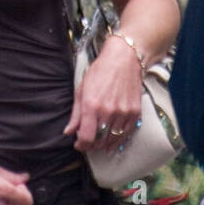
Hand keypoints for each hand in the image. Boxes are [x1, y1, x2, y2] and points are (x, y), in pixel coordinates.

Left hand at [65, 35, 142, 153]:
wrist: (124, 59)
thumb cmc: (100, 72)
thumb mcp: (81, 90)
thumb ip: (76, 114)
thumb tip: (68, 132)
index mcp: (92, 105)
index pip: (86, 137)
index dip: (81, 145)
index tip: (79, 145)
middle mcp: (108, 111)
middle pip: (99, 141)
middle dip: (91, 145)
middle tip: (88, 143)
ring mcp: (123, 112)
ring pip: (113, 139)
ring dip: (104, 143)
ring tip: (99, 143)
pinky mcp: (135, 112)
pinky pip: (126, 133)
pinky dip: (118, 139)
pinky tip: (112, 141)